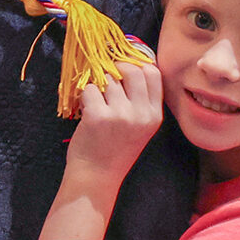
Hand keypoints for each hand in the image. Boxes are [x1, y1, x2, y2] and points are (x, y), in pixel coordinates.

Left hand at [65, 62, 164, 180]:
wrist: (97, 176)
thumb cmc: (116, 148)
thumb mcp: (140, 126)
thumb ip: (139, 99)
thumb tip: (128, 63)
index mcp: (154, 115)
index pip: (153, 73)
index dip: (137, 65)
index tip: (125, 71)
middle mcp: (140, 114)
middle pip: (132, 69)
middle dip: (116, 69)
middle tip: (108, 81)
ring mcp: (120, 114)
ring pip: (108, 78)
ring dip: (99, 86)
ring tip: (98, 104)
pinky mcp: (98, 115)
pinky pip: (90, 88)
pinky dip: (85, 96)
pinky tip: (88, 111)